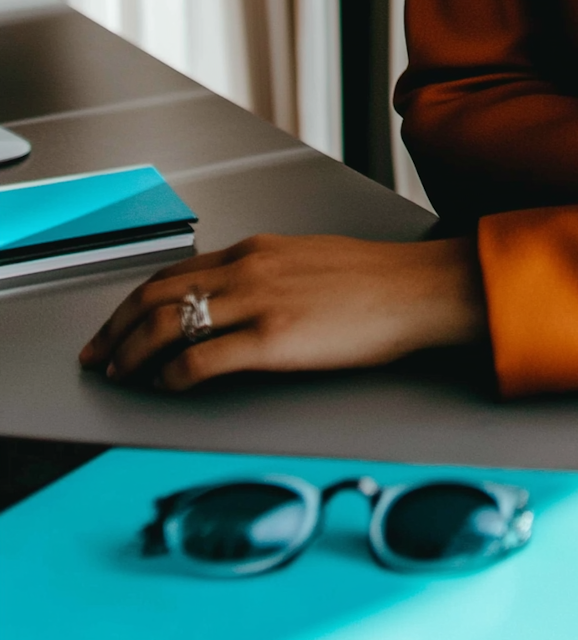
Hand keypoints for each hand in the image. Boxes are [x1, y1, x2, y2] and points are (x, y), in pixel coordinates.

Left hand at [78, 232, 487, 391]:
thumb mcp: (307, 261)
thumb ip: (265, 275)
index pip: (172, 272)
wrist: (417, 290)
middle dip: (115, 330)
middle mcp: (247, 268)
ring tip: (122, 376)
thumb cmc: (374, 281)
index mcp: (255, 249)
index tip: (114, 327)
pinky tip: (167, 389)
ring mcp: (258, 303)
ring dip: (133, 355)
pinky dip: (172, 378)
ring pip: (167, 325)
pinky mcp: (273, 340)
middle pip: (155, 296)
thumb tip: (232, 301)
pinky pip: (201, 361)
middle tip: (97, 357)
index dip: (132, 303)